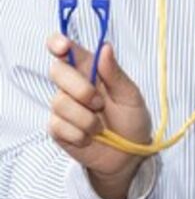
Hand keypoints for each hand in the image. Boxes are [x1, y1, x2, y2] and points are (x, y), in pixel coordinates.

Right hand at [47, 33, 152, 198]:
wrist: (129, 155)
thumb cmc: (132, 120)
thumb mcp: (131, 96)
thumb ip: (115, 73)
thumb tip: (105, 47)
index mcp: (91, 72)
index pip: (67, 51)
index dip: (58, 44)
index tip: (61, 46)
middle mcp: (73, 86)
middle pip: (57, 71)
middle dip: (80, 88)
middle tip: (100, 103)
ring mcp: (63, 108)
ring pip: (59, 102)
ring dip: (86, 118)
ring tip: (100, 126)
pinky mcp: (57, 129)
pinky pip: (59, 126)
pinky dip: (80, 134)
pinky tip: (90, 137)